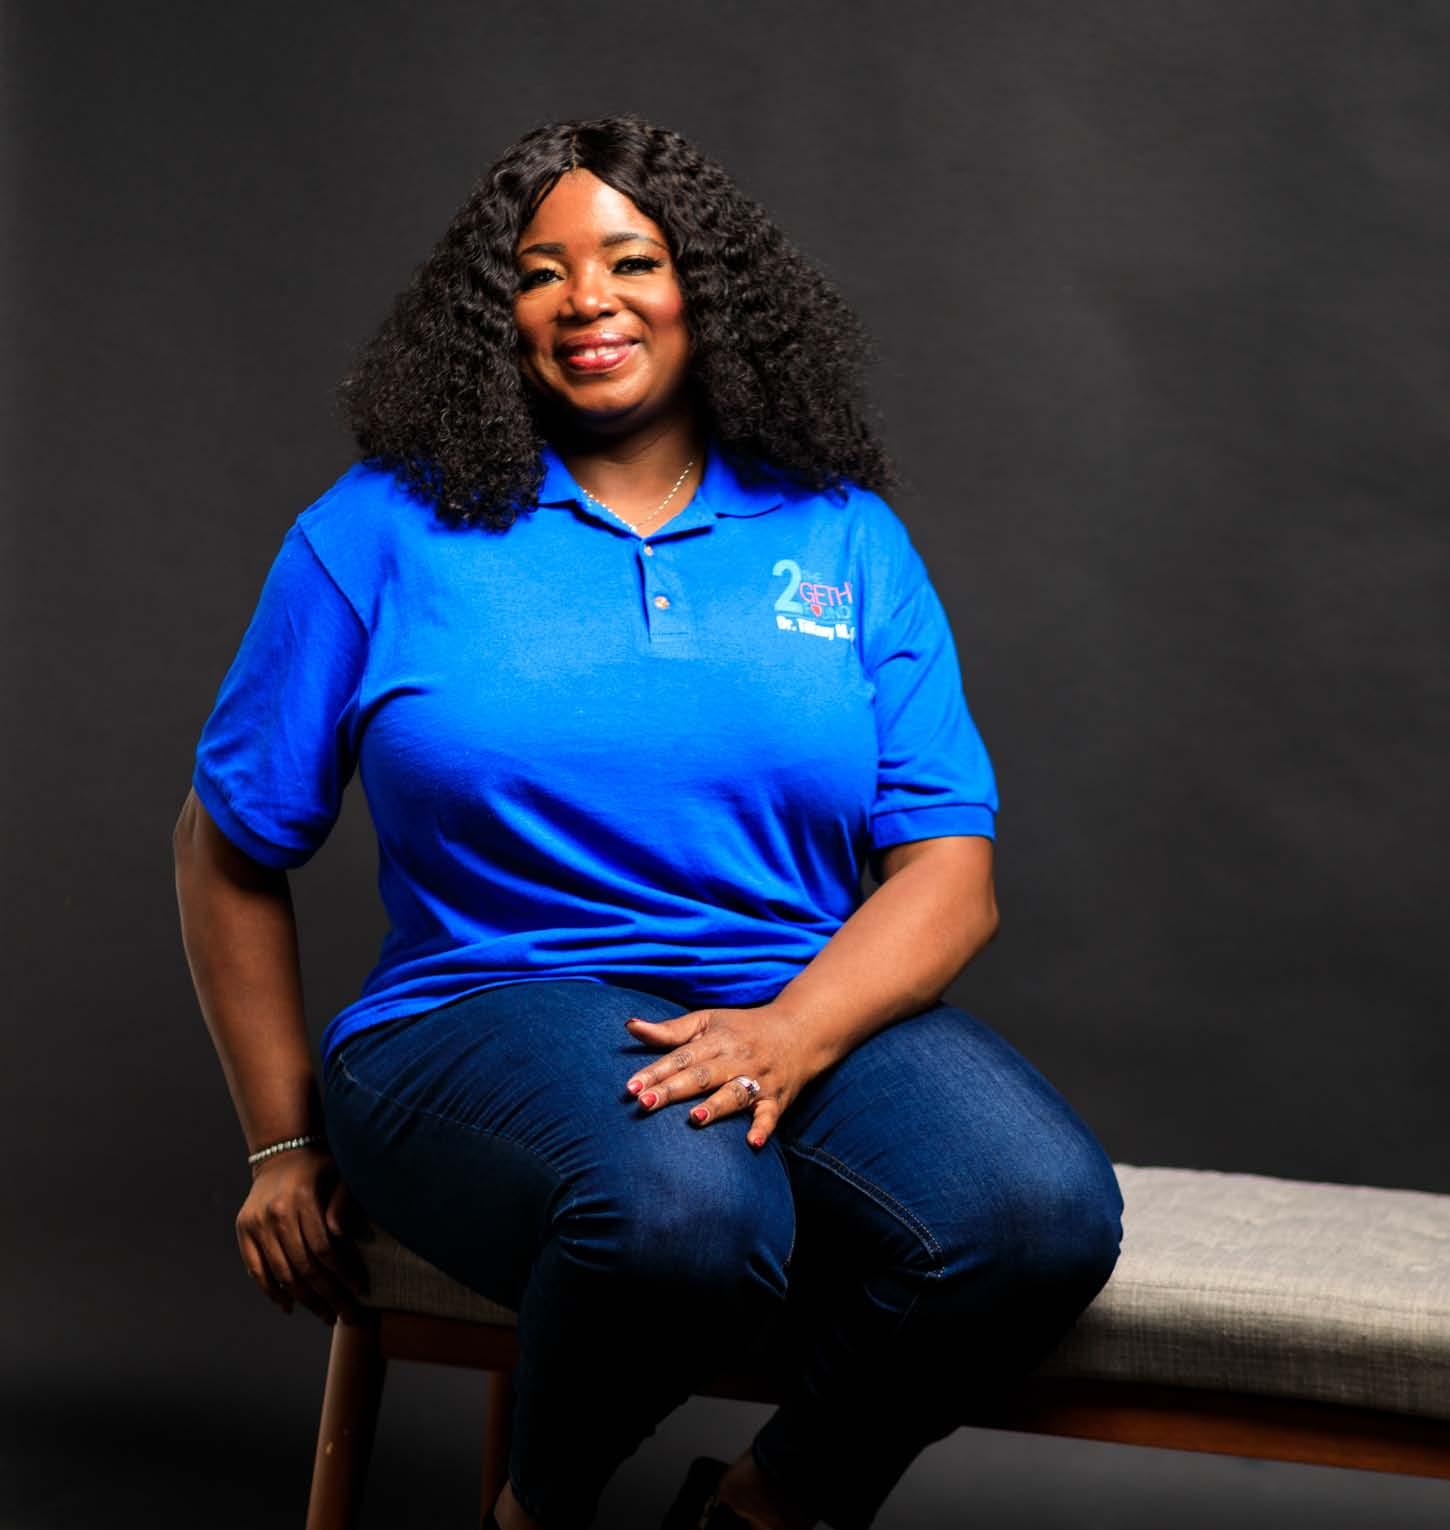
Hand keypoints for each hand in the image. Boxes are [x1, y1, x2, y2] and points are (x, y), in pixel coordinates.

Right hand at [236, 1144, 370, 1325]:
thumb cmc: (321, 1164)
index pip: (324, 1248)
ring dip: (305, 1299)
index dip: (343, 1274)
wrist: (281, 1150)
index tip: (361, 1291)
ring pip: (282, 1273)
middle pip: (304, 1267)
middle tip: (347, 1314)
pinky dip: (272, 1291)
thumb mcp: (340, 1173)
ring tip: (325, 1314)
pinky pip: (256, 1269)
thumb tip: (344, 1234)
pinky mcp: (243, 1229)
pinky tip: (290, 1306)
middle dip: (328, 1295)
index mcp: (301, 1198)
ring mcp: (256, 1223)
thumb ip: (344, 1202)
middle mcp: (275, 1213)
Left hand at [622, 1003, 818, 1148]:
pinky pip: (770, 1115)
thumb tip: (630, 1026)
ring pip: (734, 1093)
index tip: (630, 1088)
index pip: (680, 1057)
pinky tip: (752, 1143)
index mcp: (716, 1041)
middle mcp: (736, 1059)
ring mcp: (758, 1080)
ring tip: (695, 1118)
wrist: (800, 1030)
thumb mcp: (708, 1021)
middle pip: (701, 1076)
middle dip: (673, 1090)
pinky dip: (763, 1128)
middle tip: (644, 1104)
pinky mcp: (777, 1099)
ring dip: (717, 1106)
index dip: (655, 1072)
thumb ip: (670, 1030)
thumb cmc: (744, 1028)